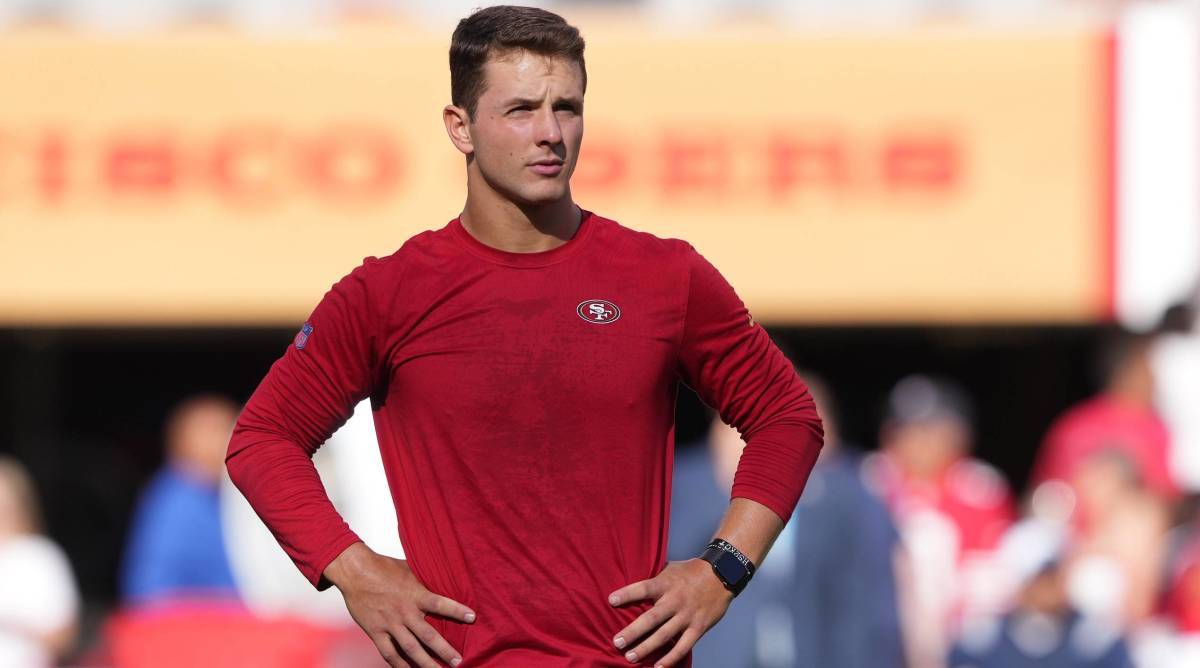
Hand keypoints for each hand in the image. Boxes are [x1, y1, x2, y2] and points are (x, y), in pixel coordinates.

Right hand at [324, 542, 475, 666]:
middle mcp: (404, 611)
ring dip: (426, 663)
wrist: (355, 571)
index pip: (440, 603)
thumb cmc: (384, 566)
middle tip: (459, 662)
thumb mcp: (409, 568)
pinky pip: (389, 653)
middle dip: (445, 650)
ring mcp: (390, 624)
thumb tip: (443, 576)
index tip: (472, 617)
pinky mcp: (375, 632)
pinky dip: (399, 665)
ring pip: (410, 649)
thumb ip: (425, 578)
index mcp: (415, 593)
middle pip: (428, 635)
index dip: (457, 610)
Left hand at [607, 559, 732, 665]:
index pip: (643, 588)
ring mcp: (687, 615)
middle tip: (617, 642)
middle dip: (633, 631)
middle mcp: (675, 600)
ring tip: (630, 657)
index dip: (627, 594)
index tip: (611, 600)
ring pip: (664, 635)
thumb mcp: (670, 568)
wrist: (722, 574)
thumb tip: (632, 580)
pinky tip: (658, 667)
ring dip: (646, 648)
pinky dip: (671, 658)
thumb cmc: (690, 571)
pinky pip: (683, 646)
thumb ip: (654, 578)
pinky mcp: (699, 627)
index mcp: (665, 583)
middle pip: (651, 618)